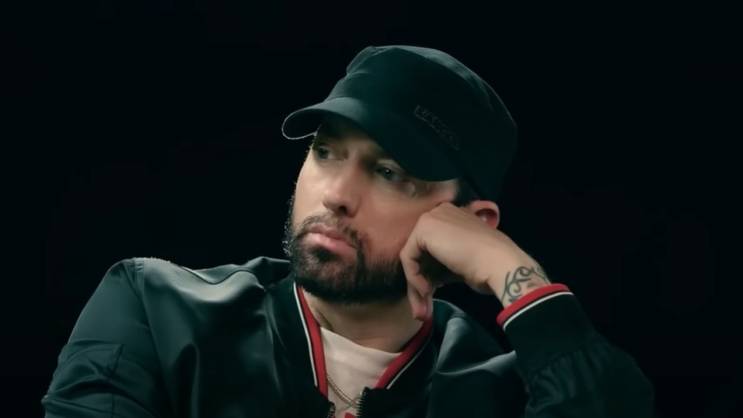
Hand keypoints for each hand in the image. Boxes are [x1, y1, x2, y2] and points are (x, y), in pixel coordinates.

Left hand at [399, 202, 549, 320]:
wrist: (500, 263)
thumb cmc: (487, 266)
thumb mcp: (459, 263)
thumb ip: (442, 264)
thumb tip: (426, 280)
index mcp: (451, 218)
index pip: (429, 249)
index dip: (428, 275)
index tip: (432, 296)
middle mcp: (439, 214)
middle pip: (419, 254)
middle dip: (419, 285)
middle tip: (423, 310)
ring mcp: (432, 218)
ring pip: (412, 257)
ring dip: (415, 287)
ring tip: (422, 310)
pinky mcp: (424, 229)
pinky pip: (408, 257)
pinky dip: (414, 277)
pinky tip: (426, 290)